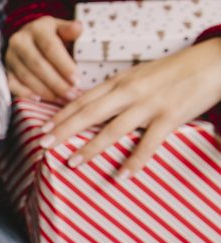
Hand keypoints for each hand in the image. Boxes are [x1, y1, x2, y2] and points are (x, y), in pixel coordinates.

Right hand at [6, 16, 82, 102]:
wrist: (29, 38)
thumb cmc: (51, 36)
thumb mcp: (61, 29)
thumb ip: (70, 30)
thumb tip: (78, 28)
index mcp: (37, 29)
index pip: (50, 48)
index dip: (64, 65)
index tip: (77, 80)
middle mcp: (20, 41)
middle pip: (38, 65)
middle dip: (56, 83)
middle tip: (71, 95)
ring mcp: (10, 56)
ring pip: (26, 77)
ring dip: (45, 91)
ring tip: (62, 99)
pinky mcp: (6, 69)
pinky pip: (13, 84)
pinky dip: (25, 93)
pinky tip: (39, 100)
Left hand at [39, 38, 220, 177]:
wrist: (212, 63)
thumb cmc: (172, 72)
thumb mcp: (138, 76)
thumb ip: (115, 91)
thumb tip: (90, 107)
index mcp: (120, 81)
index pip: (83, 100)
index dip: (61, 115)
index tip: (42, 129)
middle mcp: (129, 92)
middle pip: (89, 113)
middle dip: (64, 130)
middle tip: (43, 145)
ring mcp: (149, 105)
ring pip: (113, 129)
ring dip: (91, 147)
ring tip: (72, 162)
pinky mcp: (170, 117)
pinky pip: (149, 144)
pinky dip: (135, 161)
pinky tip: (121, 176)